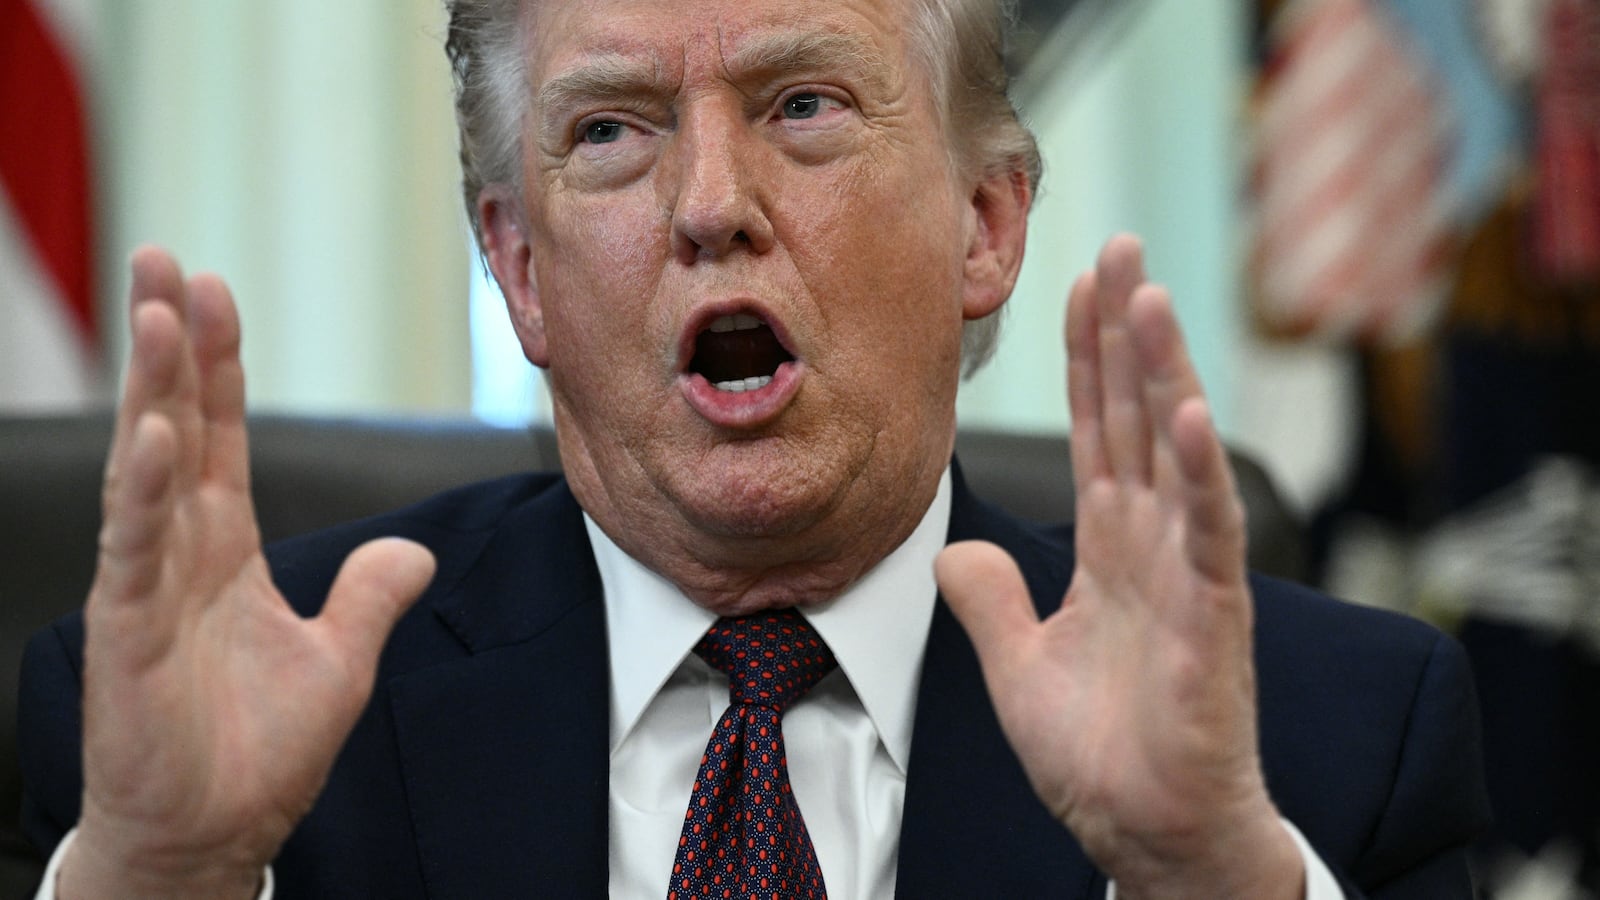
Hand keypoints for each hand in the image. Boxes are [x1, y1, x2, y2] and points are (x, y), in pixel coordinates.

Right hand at [59, 248, 436, 898]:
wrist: (214, 834)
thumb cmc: (257, 751)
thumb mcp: (340, 663)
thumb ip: (371, 598)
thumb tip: (413, 553)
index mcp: (225, 549)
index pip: (223, 435)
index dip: (222, 365)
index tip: (216, 289)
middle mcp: (179, 551)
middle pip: (176, 425)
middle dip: (171, 344)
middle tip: (163, 260)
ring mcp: (148, 586)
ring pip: (148, 467)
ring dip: (154, 388)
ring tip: (156, 310)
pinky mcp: (129, 633)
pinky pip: (136, 549)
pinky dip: (145, 491)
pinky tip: (154, 434)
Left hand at [937, 236, 1301, 898]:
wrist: (1145, 831)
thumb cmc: (1100, 755)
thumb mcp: (1018, 664)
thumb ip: (990, 599)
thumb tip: (956, 549)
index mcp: (1110, 546)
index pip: (1095, 427)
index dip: (1086, 356)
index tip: (1079, 282)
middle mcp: (1153, 542)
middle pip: (1134, 414)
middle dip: (1125, 330)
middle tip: (1120, 245)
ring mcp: (1187, 572)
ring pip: (1175, 450)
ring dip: (1161, 372)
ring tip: (1146, 294)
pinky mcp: (1211, 616)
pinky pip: (1205, 530)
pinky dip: (1194, 469)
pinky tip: (1180, 409)